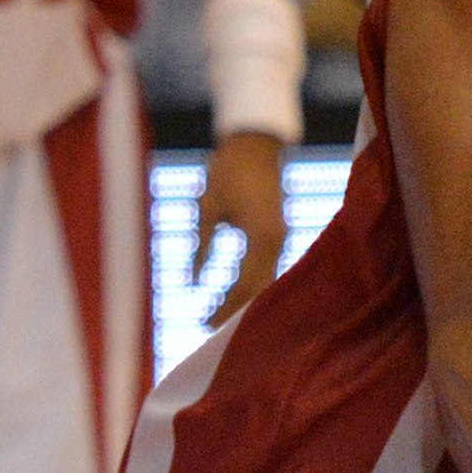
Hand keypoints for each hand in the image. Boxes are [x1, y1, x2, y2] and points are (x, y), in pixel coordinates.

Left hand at [195, 130, 286, 325]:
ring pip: (266, 279)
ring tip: (218, 315)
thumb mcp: (206, 209)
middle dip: (236, 311)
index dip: (225, 307)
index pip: (244, 284)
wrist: (255, 143)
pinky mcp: (278, 232)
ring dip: (245, 299)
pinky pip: (267, 266)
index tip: (204, 323)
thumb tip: (191, 283)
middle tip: (209, 329)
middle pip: (259, 288)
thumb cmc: (226, 171)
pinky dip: (252, 283)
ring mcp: (281, 236)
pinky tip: (234, 293)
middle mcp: (277, 240)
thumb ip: (201, 247)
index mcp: (260, 236)